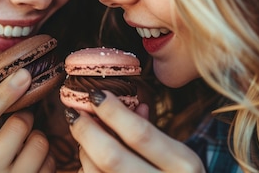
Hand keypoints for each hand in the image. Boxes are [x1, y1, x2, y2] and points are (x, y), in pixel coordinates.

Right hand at [0, 69, 54, 172]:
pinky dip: (46, 160)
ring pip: (40, 142)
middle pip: (18, 125)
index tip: (23, 73)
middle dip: (23, 120)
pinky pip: (50, 163)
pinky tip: (32, 169)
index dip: (2, 94)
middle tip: (16, 130)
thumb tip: (19, 77)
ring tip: (23, 152)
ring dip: (37, 140)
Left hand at [66, 90, 204, 172]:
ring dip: (83, 152)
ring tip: (84, 138)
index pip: (139, 134)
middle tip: (75, 114)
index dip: (112, 111)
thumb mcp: (178, 155)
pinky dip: (87, 170)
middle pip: (110, 156)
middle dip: (86, 131)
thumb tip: (124, 103)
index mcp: (183, 166)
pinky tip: (90, 162)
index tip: (95, 94)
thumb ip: (150, 130)